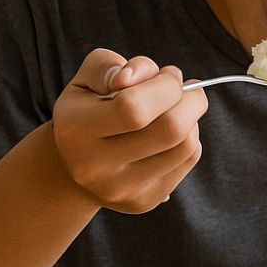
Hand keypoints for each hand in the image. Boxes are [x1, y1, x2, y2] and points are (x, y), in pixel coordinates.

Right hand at [52, 49, 206, 213]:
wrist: (76, 162)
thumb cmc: (89, 108)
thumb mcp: (89, 77)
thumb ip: (108, 65)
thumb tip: (129, 77)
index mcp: (74, 129)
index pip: (134, 109)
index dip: (164, 86)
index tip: (167, 75)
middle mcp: (94, 167)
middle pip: (170, 129)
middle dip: (190, 99)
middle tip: (184, 88)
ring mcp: (121, 190)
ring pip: (187, 146)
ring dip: (192, 118)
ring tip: (175, 108)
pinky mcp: (143, 201)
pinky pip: (188, 160)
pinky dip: (189, 138)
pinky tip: (170, 132)